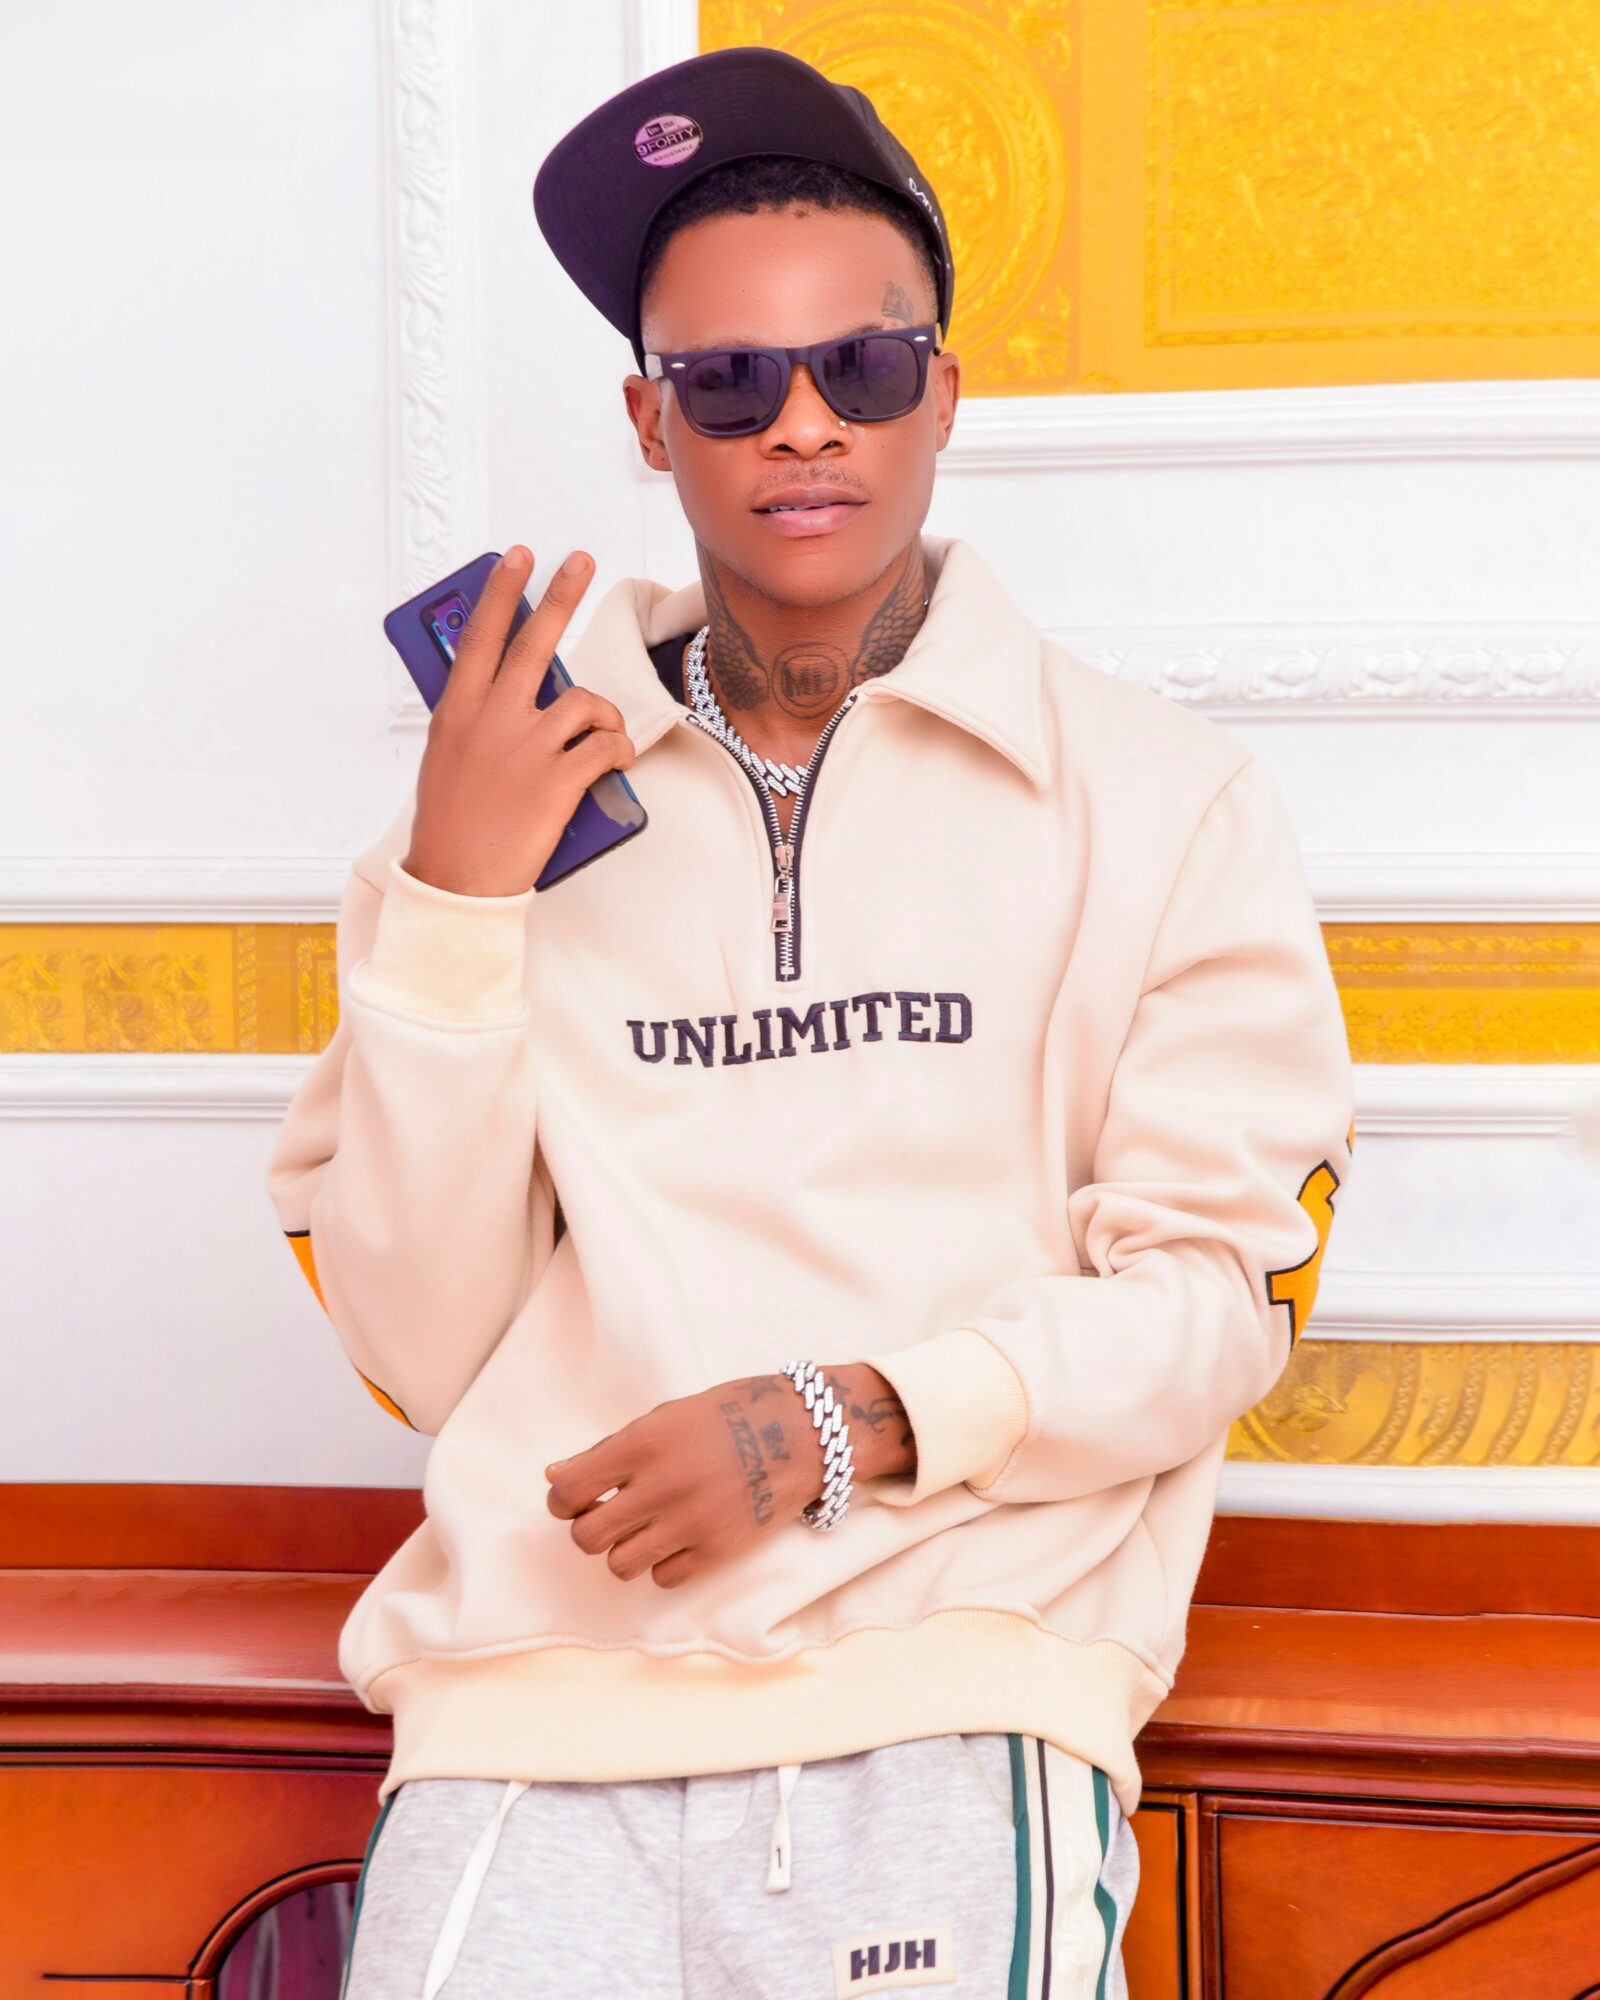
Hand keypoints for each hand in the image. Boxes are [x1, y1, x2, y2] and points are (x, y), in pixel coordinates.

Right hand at [402, 545, 635, 897]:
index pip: (480, 635)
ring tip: (602, 733)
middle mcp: (492, 718)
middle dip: (560, 594)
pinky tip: (615, 762)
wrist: (456, 883)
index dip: (501, 590)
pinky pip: (606, 745)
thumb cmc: (450, 823)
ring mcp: (528, 747)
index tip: (518, 557)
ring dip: (603, 714)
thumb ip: (475, 719)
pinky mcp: (560, 779)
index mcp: (457, 710)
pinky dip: (618, 750)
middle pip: (533, 641)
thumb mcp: (447, 758)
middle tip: (580, 560)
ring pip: (584, 700)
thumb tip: (508, 695)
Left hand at [544, 1364, 914, 1588]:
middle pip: (587, 1537)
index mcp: (643, 1444)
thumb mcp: (663, 1418)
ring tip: (644, 1529)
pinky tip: (677, 1539)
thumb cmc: (725, 1416)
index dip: (562, 1501)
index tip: (575, 1499)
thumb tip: (555, 1476)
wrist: (799, 1435)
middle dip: (590, 1528)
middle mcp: (662, 1486)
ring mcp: (691, 1523)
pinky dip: (662, 1564)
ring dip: (624, 1550)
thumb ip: (608, 1450)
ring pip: (619, 1565)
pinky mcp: (717, 1551)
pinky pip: (662, 1578)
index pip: (569, 1491)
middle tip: (609, 1516)